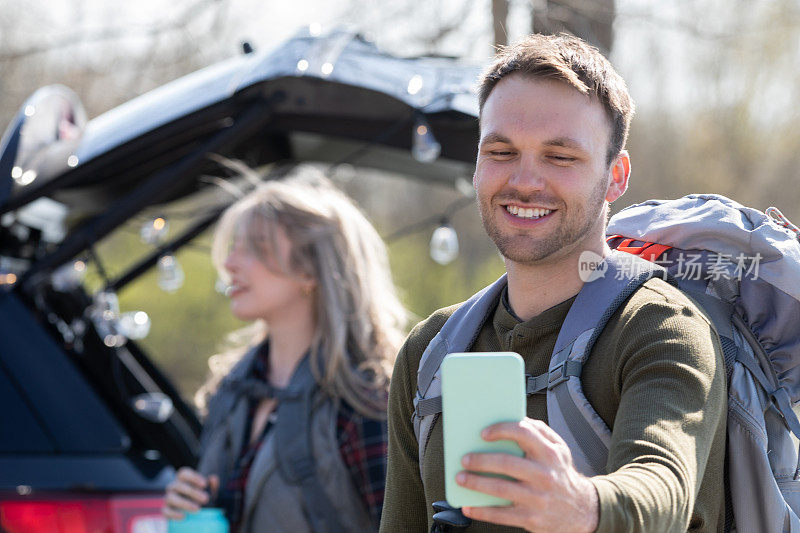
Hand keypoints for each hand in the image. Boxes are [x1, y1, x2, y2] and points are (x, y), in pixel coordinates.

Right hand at [163, 467, 219, 519]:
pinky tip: (184, 516)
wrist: (193, 512)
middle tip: (206, 499)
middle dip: (192, 492)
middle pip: (178, 486)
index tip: (205, 484)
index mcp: (183, 479)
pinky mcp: (166, 510)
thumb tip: (213, 478)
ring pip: (171, 498)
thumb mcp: (208, 492)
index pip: (183, 473)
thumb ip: (212, 485)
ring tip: (198, 509)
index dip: (193, 477)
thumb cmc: (201, 498)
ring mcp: (169, 498)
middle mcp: (173, 487)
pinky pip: (166, 511)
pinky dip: (174, 514)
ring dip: (184, 503)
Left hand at [456, 418, 598, 532]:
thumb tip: (511, 418)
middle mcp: (544, 475)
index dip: (501, 430)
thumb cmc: (561, 473)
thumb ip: (538, 430)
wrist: (581, 510)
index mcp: (549, 453)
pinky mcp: (531, 518)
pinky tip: (468, 506)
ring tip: (460, 478)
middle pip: (506, 463)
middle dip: (481, 460)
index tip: (483, 433)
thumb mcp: (558, 448)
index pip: (523, 433)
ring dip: (476, 483)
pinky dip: (481, 511)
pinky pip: (502, 515)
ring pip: (500, 489)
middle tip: (464, 458)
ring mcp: (537, 498)